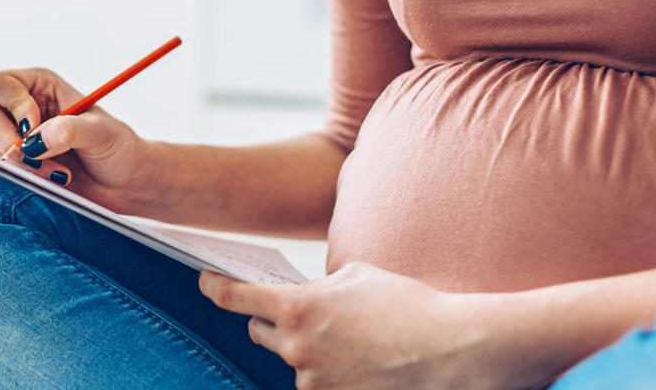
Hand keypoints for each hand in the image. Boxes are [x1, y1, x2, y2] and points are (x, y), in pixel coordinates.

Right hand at [0, 66, 155, 209]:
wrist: (125, 184)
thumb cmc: (118, 148)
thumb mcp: (101, 133)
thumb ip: (70, 130)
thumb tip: (35, 139)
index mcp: (41, 86)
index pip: (0, 83)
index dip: (12, 103)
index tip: (34, 124)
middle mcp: (23, 108)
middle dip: (6, 137)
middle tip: (33, 155)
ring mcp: (17, 138)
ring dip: (23, 163)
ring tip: (59, 171)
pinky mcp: (18, 166)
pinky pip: (3, 170)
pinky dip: (26, 177)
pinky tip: (54, 179)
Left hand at [200, 262, 513, 389]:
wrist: (449, 351)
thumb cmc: (407, 305)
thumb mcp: (357, 276)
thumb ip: (319, 284)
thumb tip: (304, 292)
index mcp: (297, 307)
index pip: (233, 298)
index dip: (214, 286)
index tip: (205, 280)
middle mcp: (296, 347)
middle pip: (259, 331)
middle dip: (273, 320)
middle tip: (297, 313)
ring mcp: (311, 380)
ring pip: (291, 360)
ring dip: (308, 349)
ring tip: (350, 340)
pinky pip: (315, 381)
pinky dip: (329, 371)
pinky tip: (359, 362)